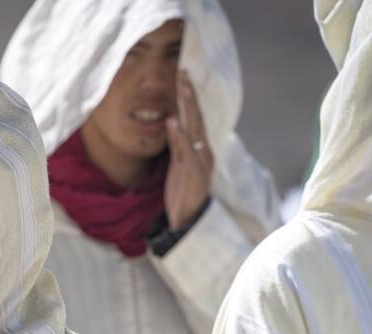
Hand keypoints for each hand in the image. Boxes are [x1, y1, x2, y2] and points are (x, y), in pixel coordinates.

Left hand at [163, 70, 213, 230]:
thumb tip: (171, 122)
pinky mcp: (194, 173)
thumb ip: (176, 144)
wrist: (188, 219)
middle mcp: (204, 151)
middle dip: (190, 95)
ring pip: (194, 128)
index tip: (183, 76)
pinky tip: (172, 122)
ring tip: (181, 86)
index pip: (196, 118)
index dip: (190, 98)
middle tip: (184, 72)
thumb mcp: (177, 165)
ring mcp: (201, 161)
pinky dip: (179, 136)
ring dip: (187, 107)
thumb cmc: (184, 191)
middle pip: (197, 118)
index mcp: (201, 148)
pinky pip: (186, 151)